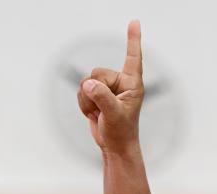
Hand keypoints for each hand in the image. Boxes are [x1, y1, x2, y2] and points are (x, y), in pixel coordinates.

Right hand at [76, 20, 143, 153]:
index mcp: (132, 84)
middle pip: (97, 72)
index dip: (133, 39)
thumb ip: (102, 97)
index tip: (134, 22)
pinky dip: (84, 105)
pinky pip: (81, 91)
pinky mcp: (96, 95)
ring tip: (99, 113)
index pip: (132, 57)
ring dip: (88, 100)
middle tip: (103, 109)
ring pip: (86, 82)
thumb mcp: (114, 114)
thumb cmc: (122, 132)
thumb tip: (89, 83)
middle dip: (95, 91)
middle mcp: (120, 83)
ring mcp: (107, 89)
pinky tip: (94, 114)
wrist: (114, 147)